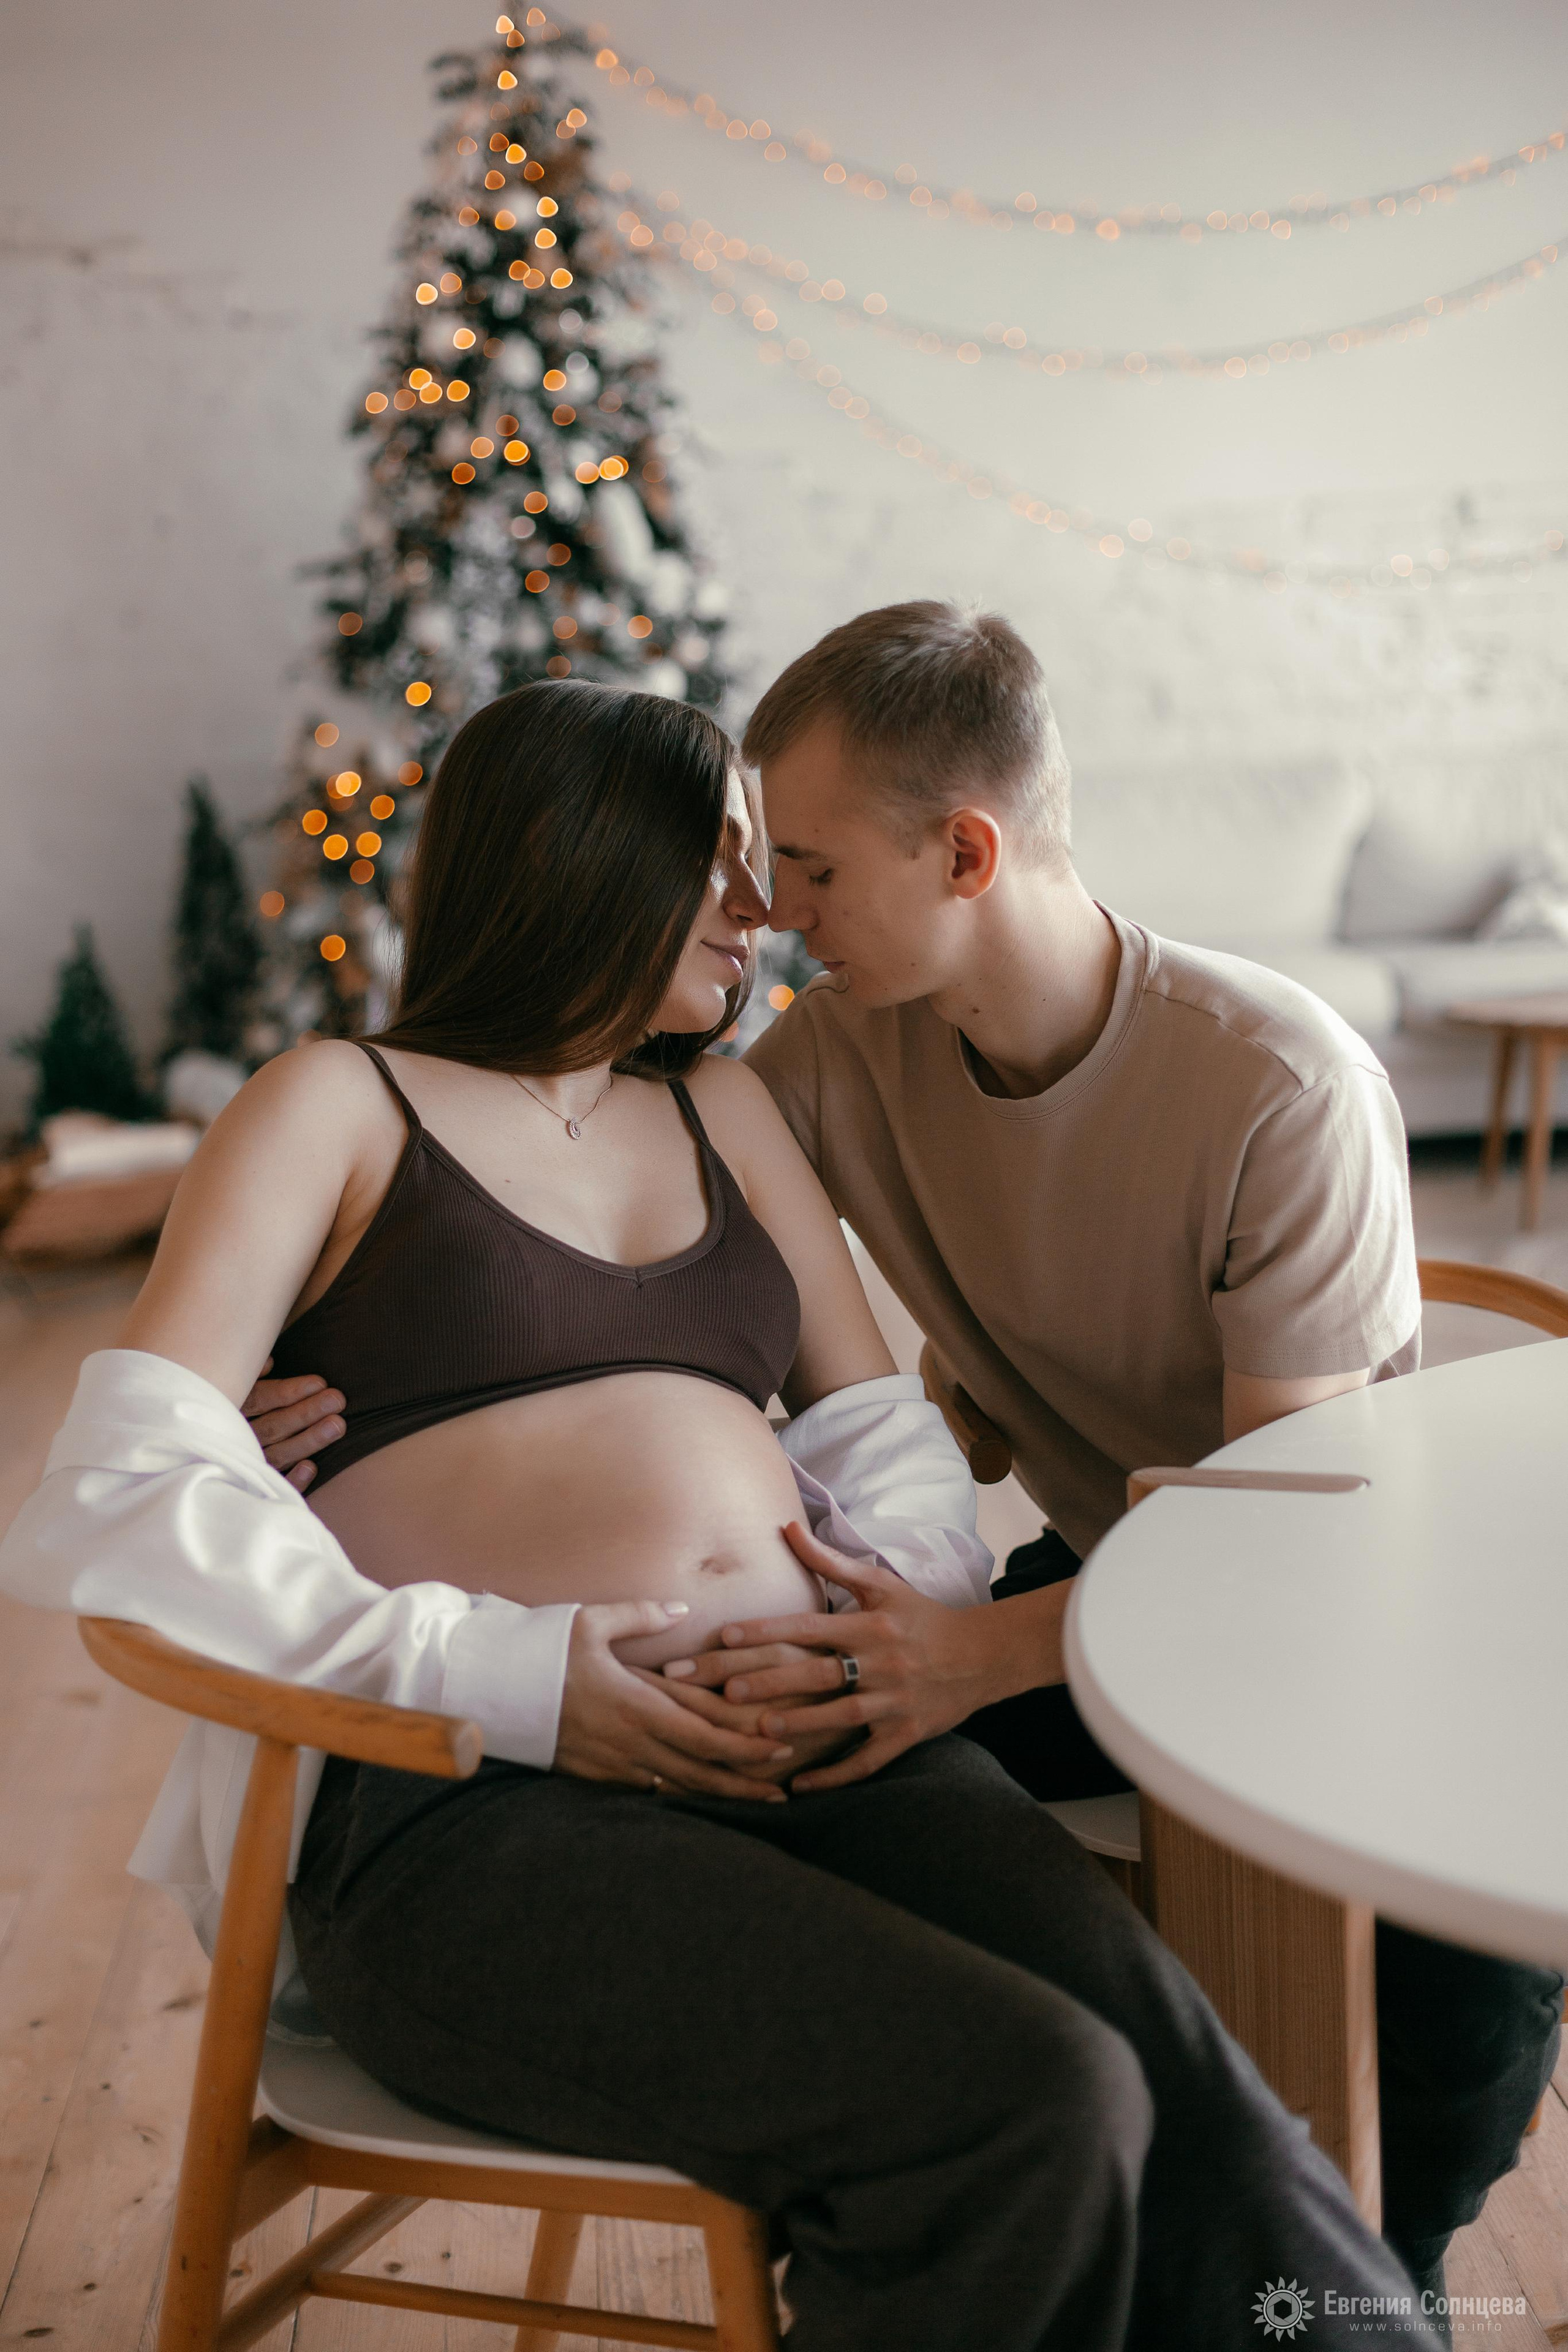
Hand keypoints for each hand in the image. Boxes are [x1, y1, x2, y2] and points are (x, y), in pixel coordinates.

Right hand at [242, 1357, 345, 1491]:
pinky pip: (273, 1486)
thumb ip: (251, 1375)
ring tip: (337, 1425)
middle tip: (337, 1400)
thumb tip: (269, 1362)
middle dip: (306, 1413)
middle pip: (273, 1427)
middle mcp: (235, 1439)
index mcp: (229, 1410)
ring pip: (278, 1455)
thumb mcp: (232, 1386)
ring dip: (308, 1441)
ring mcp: (244, 1465)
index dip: (288, 1392)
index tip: (319, 1383)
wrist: (198, 1462)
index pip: (259, 1400)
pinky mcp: (252, 1488)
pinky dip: (291, 1480)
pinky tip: (311, 1468)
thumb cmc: (229, 1406)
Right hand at [553, 1600, 797, 1801]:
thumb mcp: (589, 1622)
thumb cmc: (538, 1650)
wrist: (488, 1689)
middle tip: (782, 1789)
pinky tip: (698, 1795)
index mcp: (635, 1704)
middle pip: (698, 1770)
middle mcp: (628, 1742)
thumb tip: (680, 1610)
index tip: (780, 1742)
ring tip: (753, 1801)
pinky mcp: (591, 1775)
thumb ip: (639, 1616)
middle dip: (743, 1781)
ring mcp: (609, 1764)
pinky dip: (677, 1794)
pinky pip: (645, 1789)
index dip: (745, 1743)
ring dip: (716, 1795)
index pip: (703, 1733)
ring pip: (675, 1787)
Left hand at [661, 1522, 994, 1791]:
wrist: (982, 1655)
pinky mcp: (906, 1734)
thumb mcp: (881, 1586)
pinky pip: (867, 1760)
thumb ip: (830, 1562)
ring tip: (759, 1731)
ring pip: (842, 1717)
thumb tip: (786, 1528)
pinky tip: (799, 1787)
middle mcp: (881, 1663)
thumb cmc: (922, 1617)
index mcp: (869, 1626)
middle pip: (819, 1672)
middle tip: (725, 1690)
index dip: (767, 1630)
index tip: (725, 1636)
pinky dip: (835, 1775)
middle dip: (771, 1682)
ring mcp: (894, 1702)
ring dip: (801, 1723)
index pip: (810, 1626)